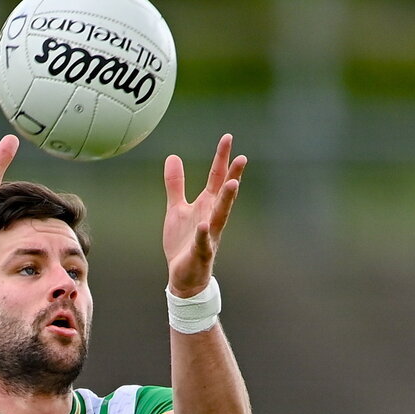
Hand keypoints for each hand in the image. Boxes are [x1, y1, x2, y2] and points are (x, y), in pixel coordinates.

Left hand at [163, 134, 246, 296]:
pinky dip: (204, 234)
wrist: (183, 276)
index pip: (216, 178)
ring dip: (227, 201)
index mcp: (206, 206)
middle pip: (224, 194)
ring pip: (220, 216)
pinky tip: (203, 225)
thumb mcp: (176, 209)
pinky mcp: (201, 253)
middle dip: (232, 176)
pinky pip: (203, 242)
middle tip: (242, 157)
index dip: (222, 158)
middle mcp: (212, 218)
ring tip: (232, 184)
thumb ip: (176, 185)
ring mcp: (209, 235)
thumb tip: (173, 156)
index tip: (228, 137)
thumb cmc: (184, 242)